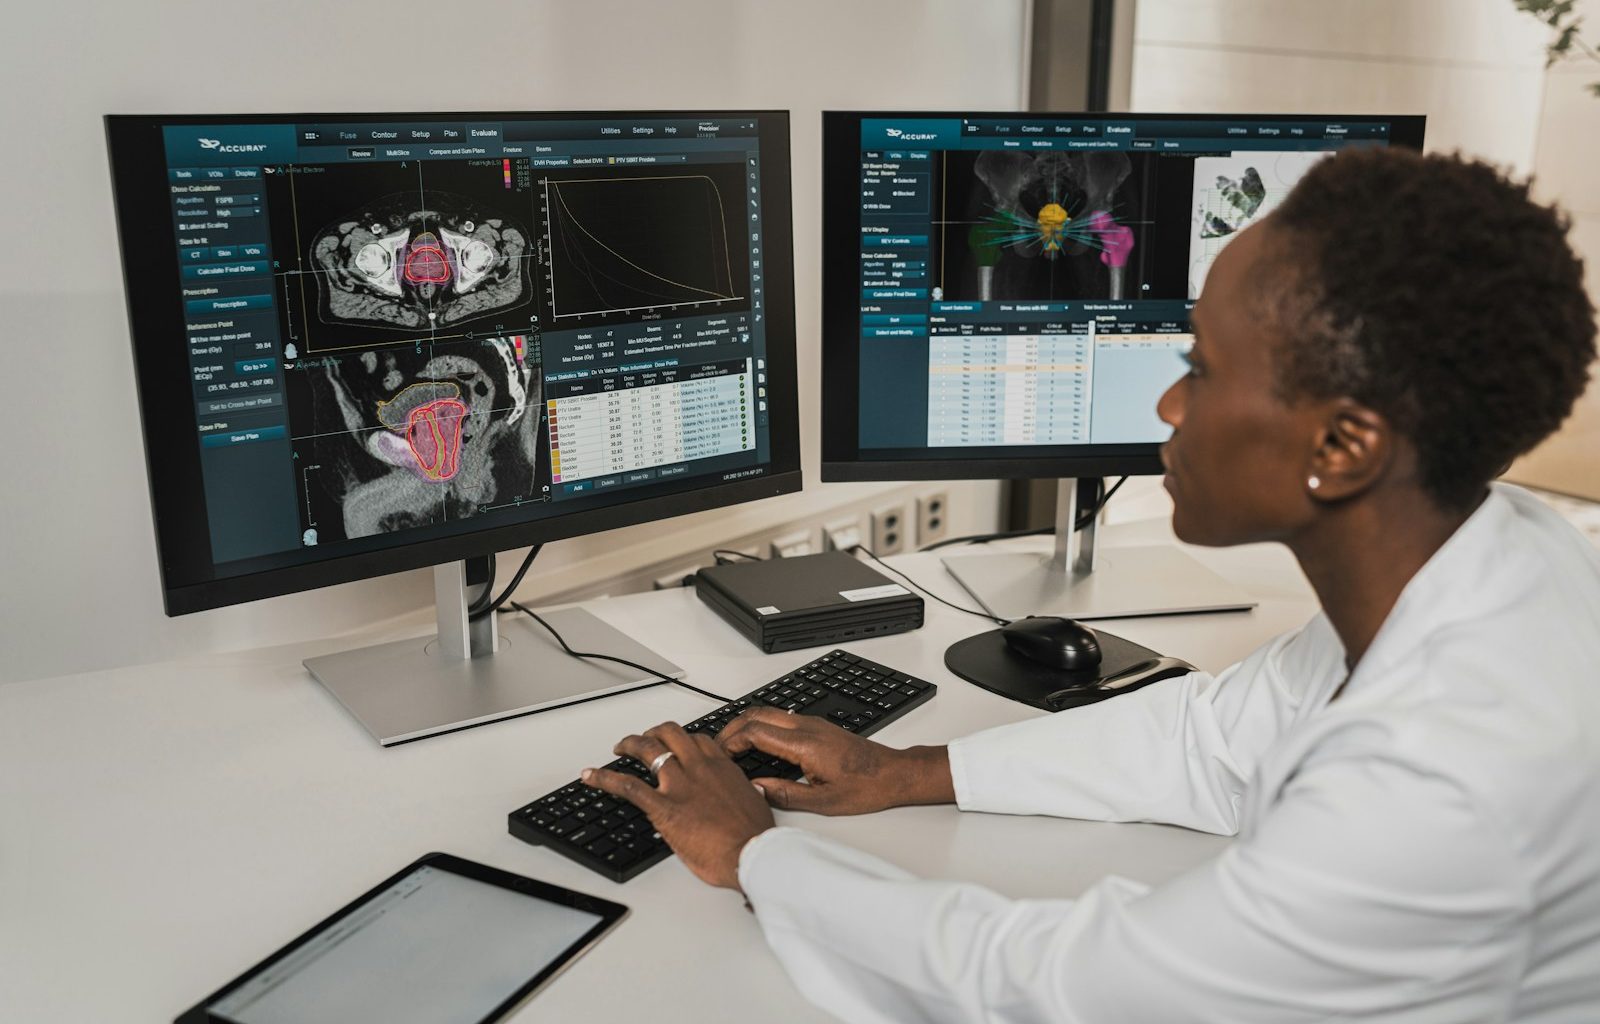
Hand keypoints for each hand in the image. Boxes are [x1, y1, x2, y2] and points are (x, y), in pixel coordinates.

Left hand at [582, 722, 773, 890]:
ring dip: (631, 743)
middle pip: (671, 734)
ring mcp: (679, 785)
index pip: (698, 740)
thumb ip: (747, 794)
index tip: (677, 746)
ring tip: (620, 747)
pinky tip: (591, 776)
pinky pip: (627, 785)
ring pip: (648, 749)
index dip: (684, 740)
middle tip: (645, 739)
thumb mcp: (756, 805)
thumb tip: (751, 794)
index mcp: (722, 768)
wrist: (752, 854)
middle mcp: (699, 769)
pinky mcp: (663, 806)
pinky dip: (604, 778)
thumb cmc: (755, 837)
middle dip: (654, 733)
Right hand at [717, 707, 953, 814]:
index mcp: (805, 745)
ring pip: (769, 712)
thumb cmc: (865, 787)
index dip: (732, 741)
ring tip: (733, 747)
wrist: (892, 774)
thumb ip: (785, 794)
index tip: (720, 755)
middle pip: (757, 713)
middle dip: (732, 727)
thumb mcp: (823, 802)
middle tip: (718, 747)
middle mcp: (807, 728)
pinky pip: (781, 718)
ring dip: (746, 724)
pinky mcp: (817, 727)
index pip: (756, 731)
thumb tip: (756, 788)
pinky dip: (762, 726)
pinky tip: (758, 745)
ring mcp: (812, 724)